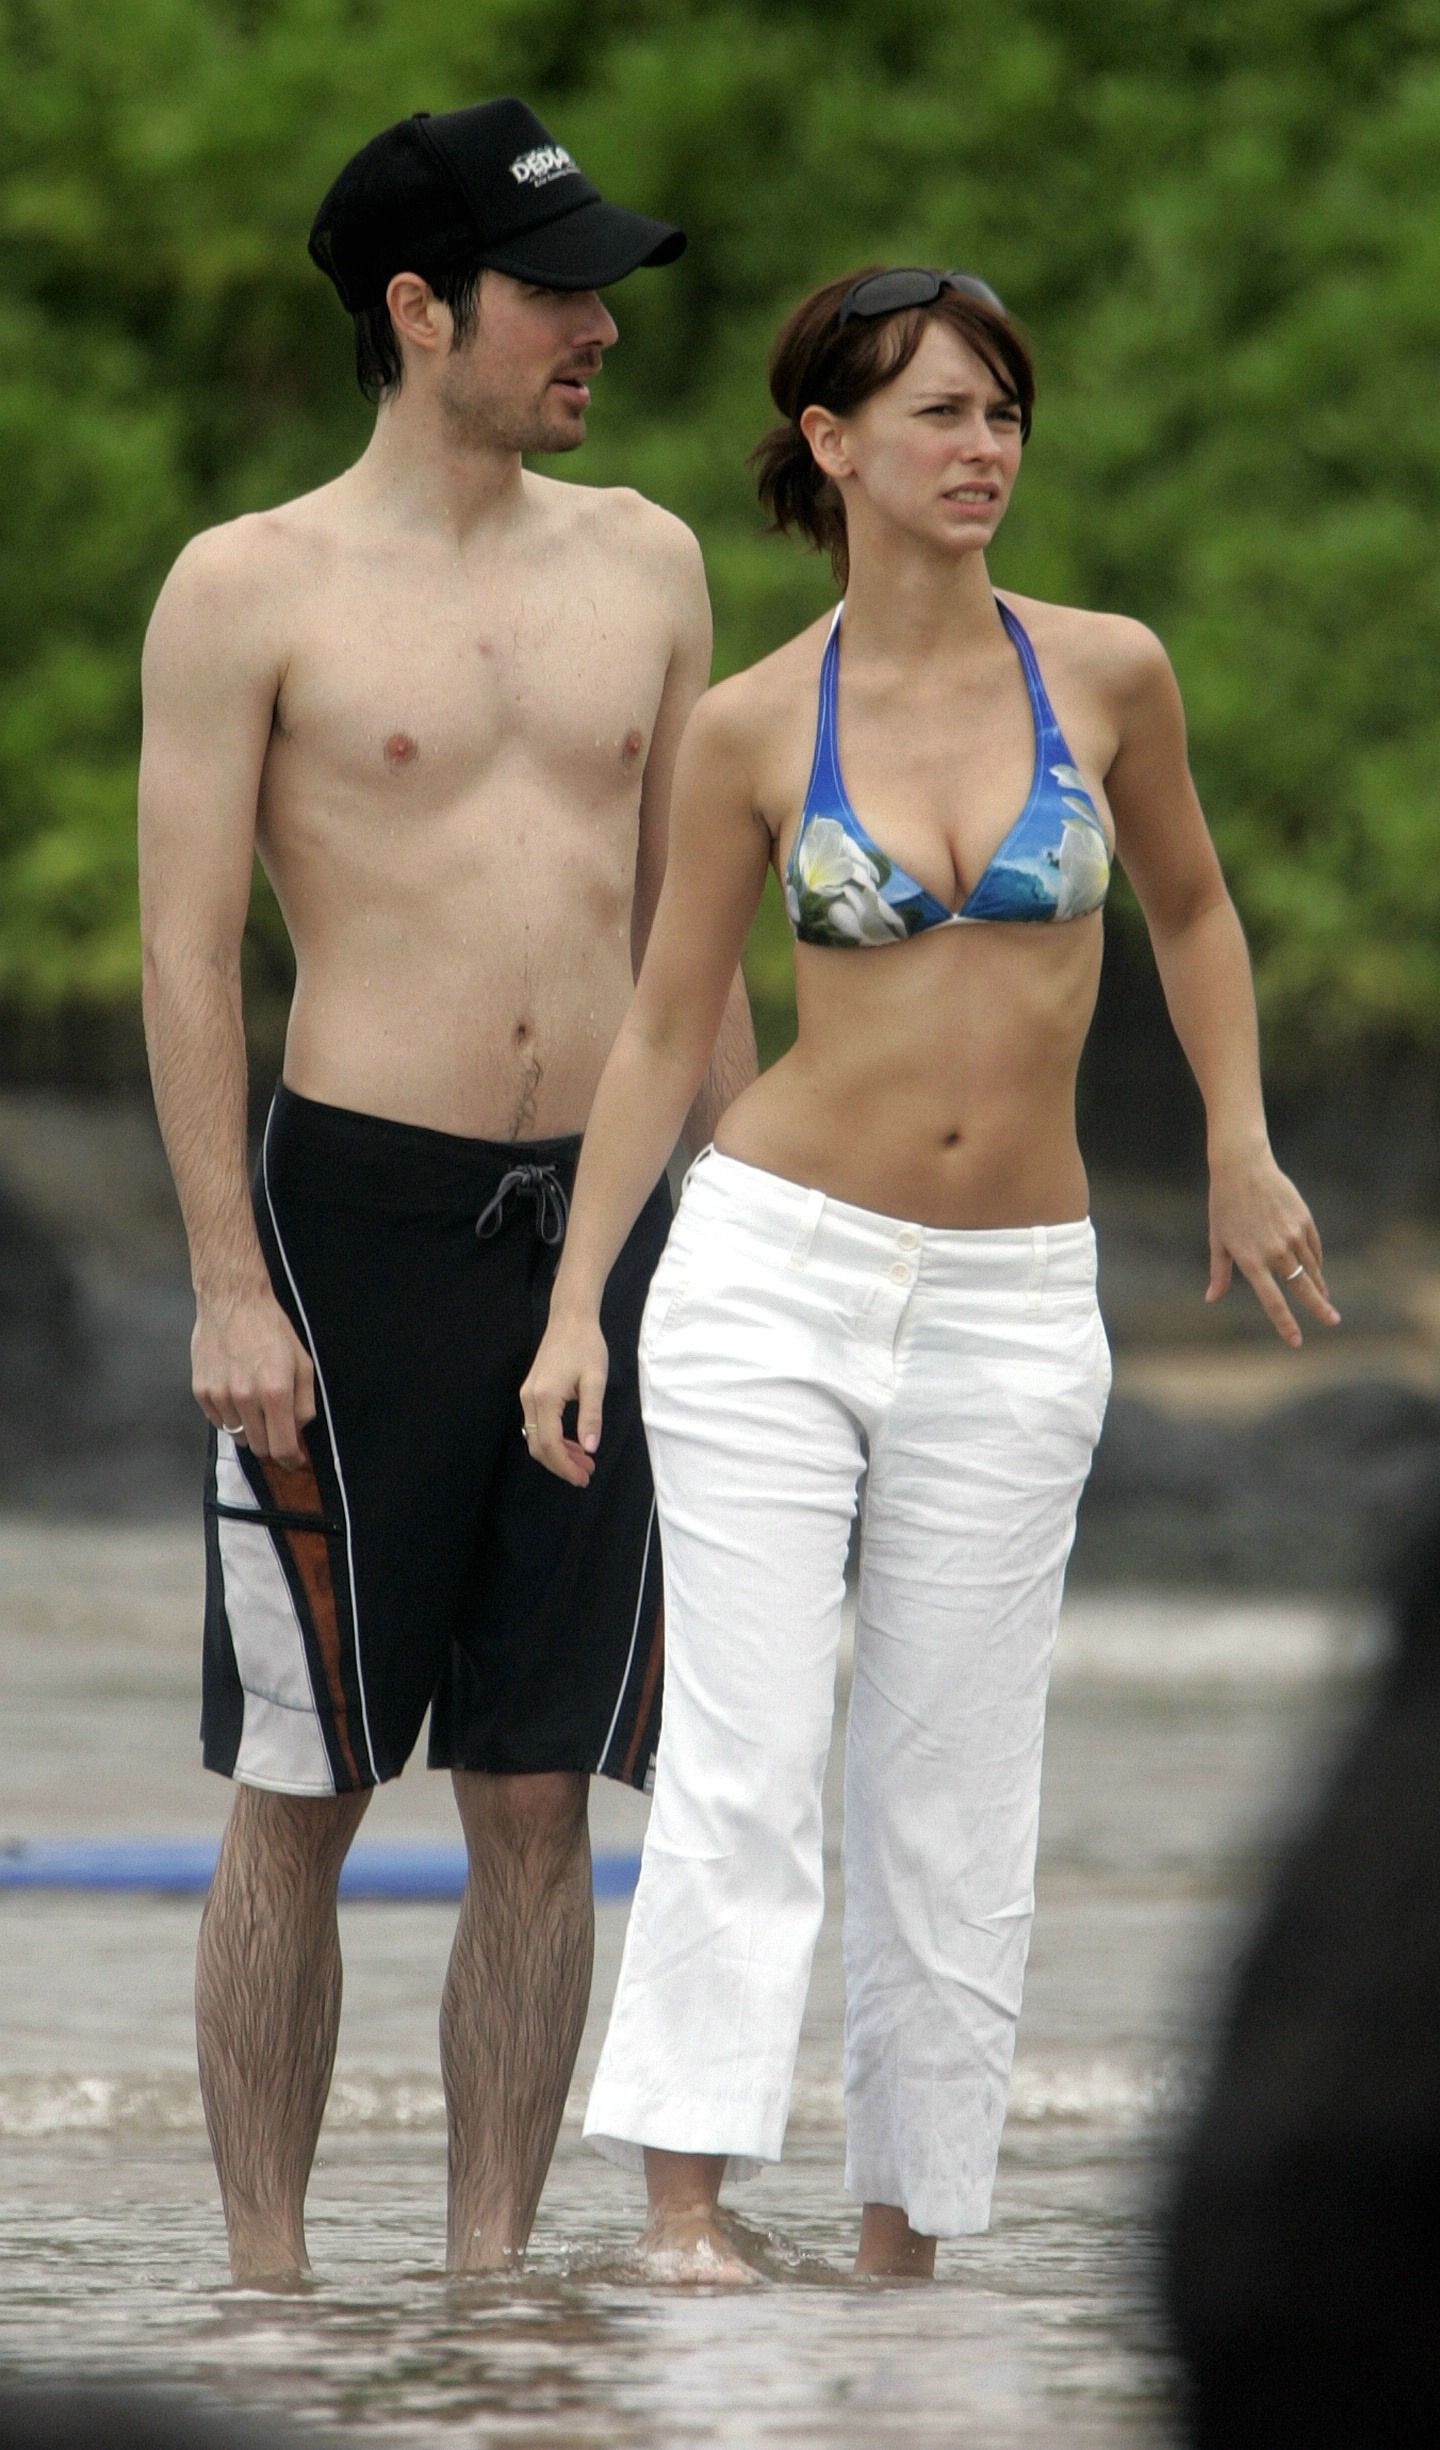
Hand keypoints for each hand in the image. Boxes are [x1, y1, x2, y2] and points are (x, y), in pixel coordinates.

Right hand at [192, 1289, 315, 1469]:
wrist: (232, 1302)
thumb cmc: (272, 1330)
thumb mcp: (303, 1364)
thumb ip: (304, 1404)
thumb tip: (298, 1432)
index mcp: (275, 1393)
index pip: (281, 1448)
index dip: (291, 1460)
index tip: (295, 1460)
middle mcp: (245, 1399)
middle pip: (259, 1448)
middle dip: (272, 1445)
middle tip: (278, 1429)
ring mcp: (219, 1397)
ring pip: (238, 1436)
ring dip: (251, 1429)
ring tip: (256, 1403)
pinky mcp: (200, 1392)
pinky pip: (219, 1422)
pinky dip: (231, 1417)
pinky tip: (237, 1394)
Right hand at [520, 1310, 609, 1486]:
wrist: (570, 1318)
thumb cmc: (586, 1346)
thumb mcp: (595, 1381)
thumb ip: (592, 1416)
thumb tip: (590, 1448)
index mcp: (545, 1398)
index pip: (550, 1445)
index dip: (566, 1466)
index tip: (584, 1477)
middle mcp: (530, 1399)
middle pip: (538, 1446)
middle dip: (561, 1465)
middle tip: (586, 1473)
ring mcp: (527, 1395)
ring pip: (536, 1437)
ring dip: (557, 1454)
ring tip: (583, 1461)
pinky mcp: (530, 1392)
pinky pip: (537, 1425)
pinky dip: (552, 1439)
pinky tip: (572, 1442)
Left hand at [1206, 1150, 1340, 1347]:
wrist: (1243, 1167)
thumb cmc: (1224, 1205)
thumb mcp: (1218, 1240)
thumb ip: (1219, 1272)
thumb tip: (1210, 1298)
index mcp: (1251, 1260)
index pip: (1272, 1300)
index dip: (1285, 1323)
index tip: (1296, 1341)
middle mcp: (1274, 1250)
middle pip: (1302, 1288)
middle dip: (1319, 1308)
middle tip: (1333, 1322)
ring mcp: (1292, 1235)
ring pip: (1311, 1269)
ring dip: (1318, 1286)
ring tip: (1325, 1300)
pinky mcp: (1303, 1220)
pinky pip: (1314, 1248)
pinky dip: (1315, 1262)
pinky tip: (1316, 1272)